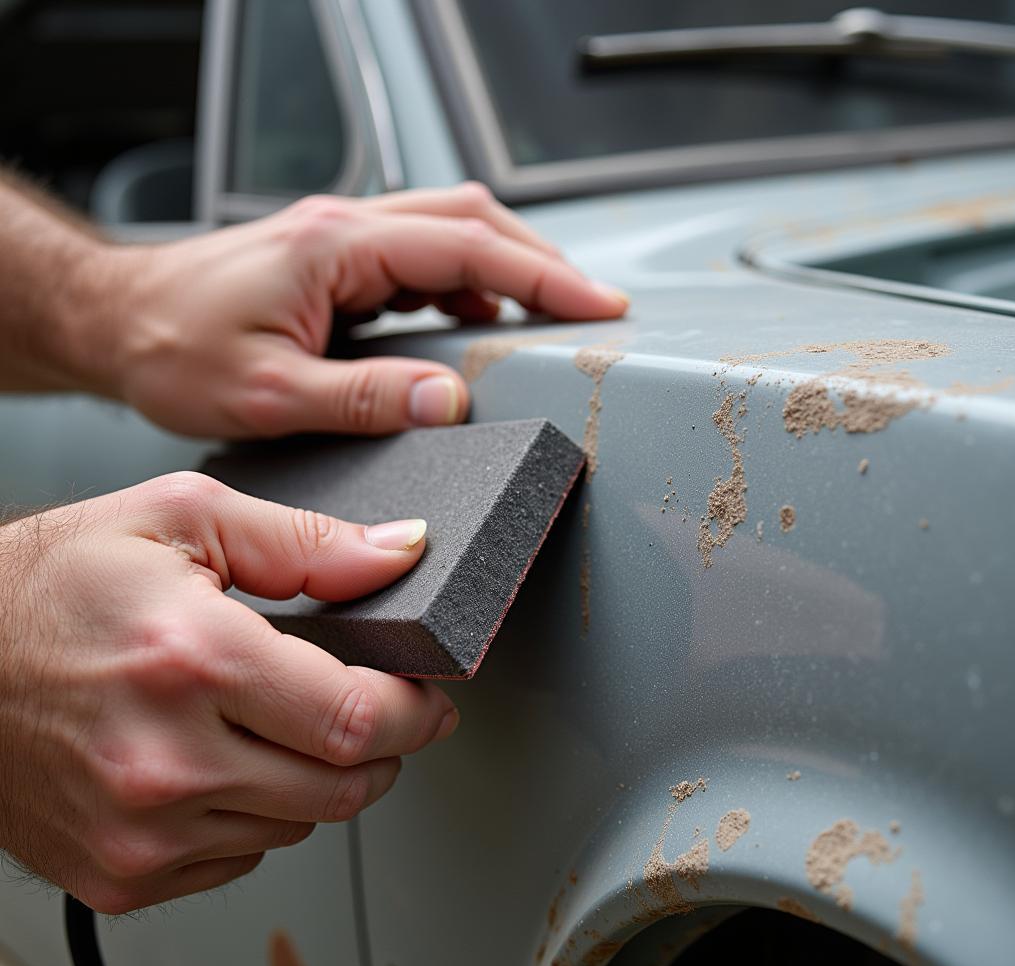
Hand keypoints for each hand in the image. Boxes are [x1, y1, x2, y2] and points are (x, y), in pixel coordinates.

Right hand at [0, 472, 456, 912]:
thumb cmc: (50, 585)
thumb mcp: (181, 519)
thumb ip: (305, 540)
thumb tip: (399, 551)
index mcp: (192, 660)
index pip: (356, 718)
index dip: (415, 710)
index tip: (428, 696)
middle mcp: (167, 761)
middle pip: (345, 786)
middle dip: (386, 748)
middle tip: (378, 708)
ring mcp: (142, 831)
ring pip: (300, 826)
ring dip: (320, 777)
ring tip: (286, 722)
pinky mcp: (121, 874)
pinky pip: (242, 858)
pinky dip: (261, 812)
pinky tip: (230, 760)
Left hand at [99, 183, 627, 438]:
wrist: (119, 321)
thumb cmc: (176, 347)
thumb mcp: (268, 392)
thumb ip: (363, 396)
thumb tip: (448, 399)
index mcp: (338, 246)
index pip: (468, 247)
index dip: (543, 278)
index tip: (597, 306)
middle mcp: (346, 229)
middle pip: (472, 220)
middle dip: (541, 262)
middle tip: (590, 308)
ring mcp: (342, 240)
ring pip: (450, 231)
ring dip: (507, 266)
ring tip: (549, 315)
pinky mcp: (336, 262)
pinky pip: (421, 257)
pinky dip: (465, 281)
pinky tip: (478, 318)